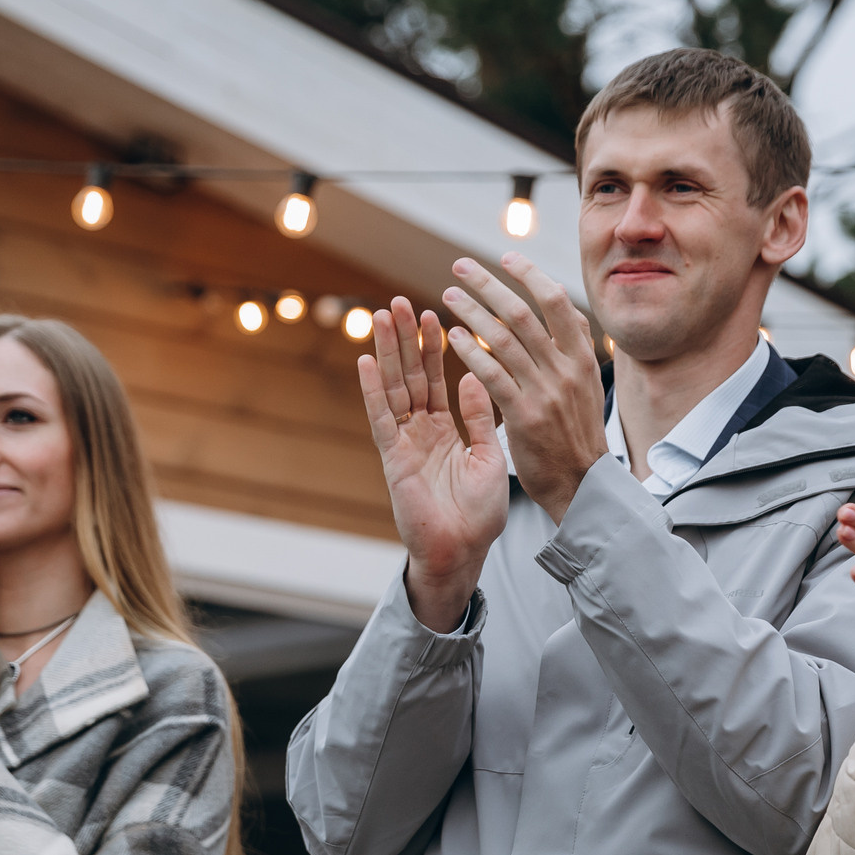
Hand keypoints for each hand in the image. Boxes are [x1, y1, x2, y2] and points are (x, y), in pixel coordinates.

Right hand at [357, 297, 509, 631]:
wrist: (463, 553)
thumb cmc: (478, 514)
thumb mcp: (489, 458)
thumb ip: (479, 418)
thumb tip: (473, 375)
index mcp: (446, 431)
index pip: (437, 380)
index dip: (435, 348)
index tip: (434, 313)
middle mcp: (421, 432)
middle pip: (410, 377)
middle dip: (405, 339)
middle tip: (398, 301)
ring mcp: (404, 443)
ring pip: (394, 389)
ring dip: (387, 353)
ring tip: (382, 316)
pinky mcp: (393, 459)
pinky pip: (382, 418)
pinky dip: (373, 390)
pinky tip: (365, 360)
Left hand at [439, 254, 607, 523]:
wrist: (582, 484)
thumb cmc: (578, 434)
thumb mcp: (586, 384)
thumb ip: (570, 345)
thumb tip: (557, 298)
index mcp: (582, 357)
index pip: (557, 301)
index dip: (530, 275)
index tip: (506, 257)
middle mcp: (566, 369)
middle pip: (524, 312)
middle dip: (489, 284)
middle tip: (460, 266)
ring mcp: (546, 391)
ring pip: (504, 338)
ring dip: (472, 311)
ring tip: (448, 295)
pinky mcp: (524, 415)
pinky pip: (492, 374)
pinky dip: (471, 351)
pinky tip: (451, 337)